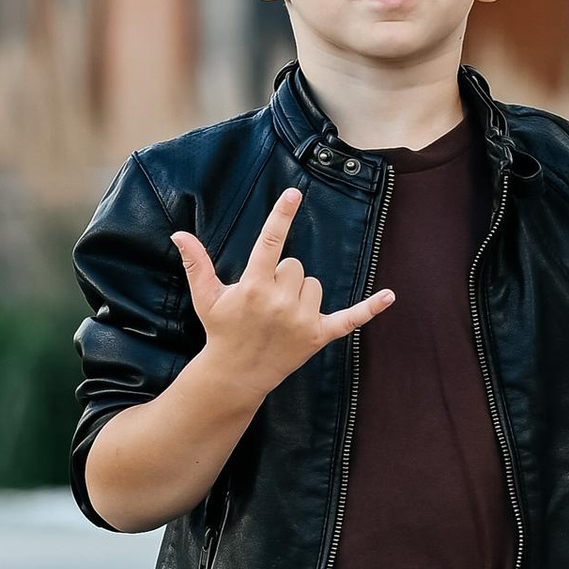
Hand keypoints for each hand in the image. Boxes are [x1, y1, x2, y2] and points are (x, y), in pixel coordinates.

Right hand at [174, 187, 391, 402]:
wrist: (237, 374)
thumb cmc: (222, 330)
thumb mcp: (206, 297)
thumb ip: (197, 263)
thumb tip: (178, 234)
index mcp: (254, 286)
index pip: (270, 243)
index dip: (282, 216)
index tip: (294, 193)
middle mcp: (280, 301)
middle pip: (296, 266)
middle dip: (282, 277)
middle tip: (265, 302)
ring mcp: (301, 319)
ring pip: (314, 285)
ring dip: (301, 294)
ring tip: (281, 315)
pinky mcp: (318, 336)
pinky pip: (349, 319)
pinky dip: (369, 309)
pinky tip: (390, 296)